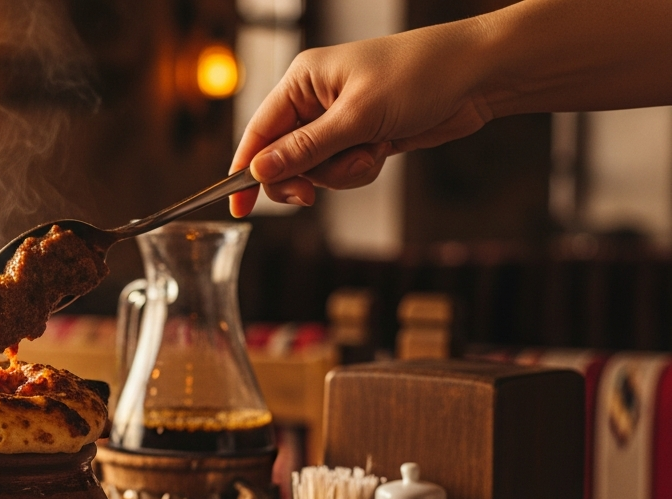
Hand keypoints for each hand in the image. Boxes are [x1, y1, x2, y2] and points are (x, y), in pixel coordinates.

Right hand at [229, 21, 492, 216]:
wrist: (477, 75)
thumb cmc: (420, 75)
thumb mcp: (357, 117)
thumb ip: (305, 149)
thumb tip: (259, 172)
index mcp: (303, 80)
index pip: (258, 132)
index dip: (245, 170)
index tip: (237, 207)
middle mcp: (315, 100)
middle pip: (283, 158)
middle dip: (303, 176)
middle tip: (311, 195)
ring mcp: (339, 120)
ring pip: (316, 169)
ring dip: (341, 172)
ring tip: (371, 152)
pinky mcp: (362, 136)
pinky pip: (342, 169)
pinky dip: (360, 169)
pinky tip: (384, 151)